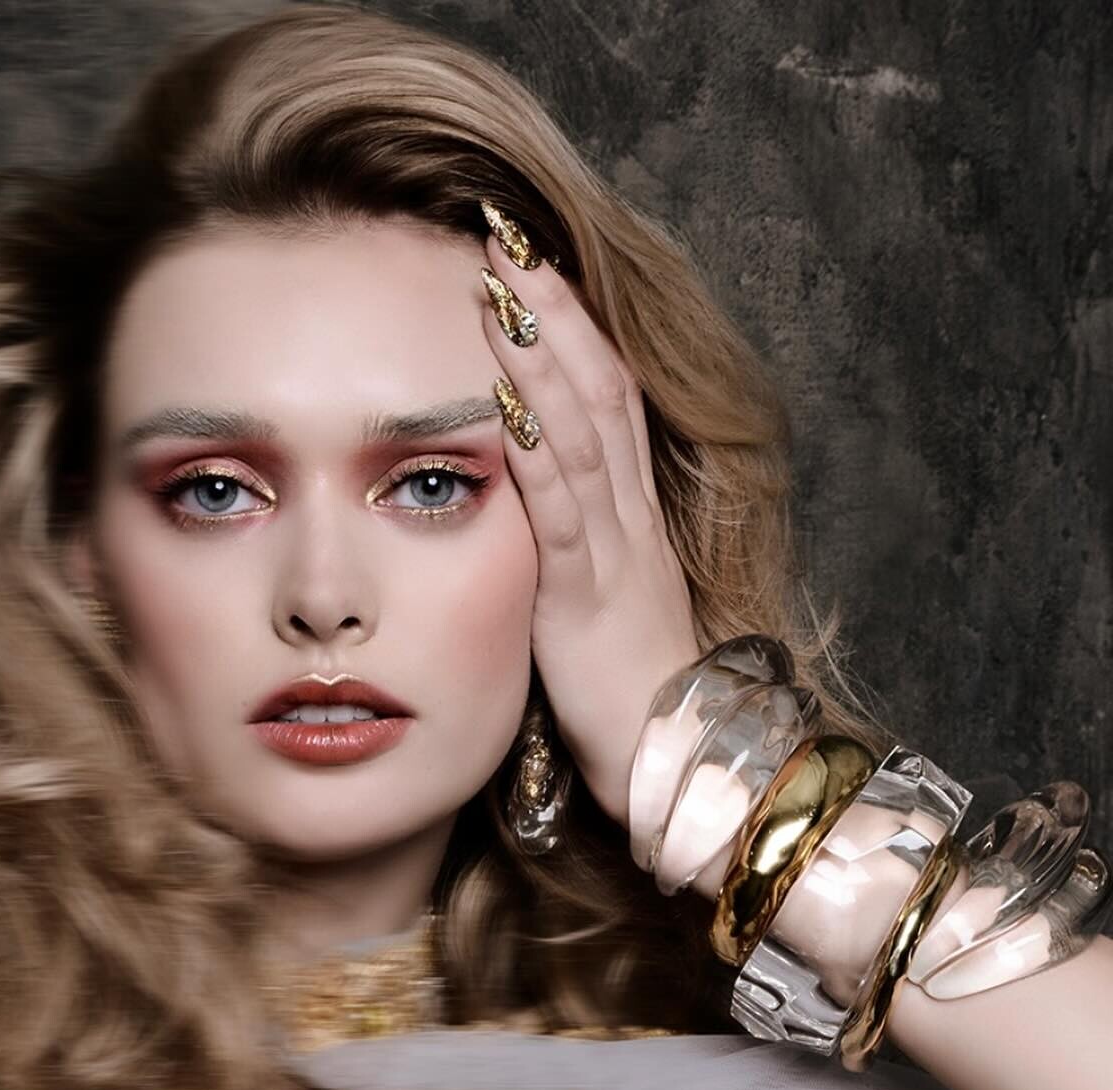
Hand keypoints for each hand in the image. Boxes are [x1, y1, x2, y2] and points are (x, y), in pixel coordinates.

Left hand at [478, 222, 699, 831]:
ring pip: (586, 432)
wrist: (676, 763)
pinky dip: (538, 449)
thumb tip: (523, 507)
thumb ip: (568, 552)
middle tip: (508, 235)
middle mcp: (628, 518)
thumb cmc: (634, 694)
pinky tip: (508, 401)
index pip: (605, 398)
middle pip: (599, 388)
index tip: (528, 265)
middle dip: (554, 309)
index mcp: (630, 517)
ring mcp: (613, 551)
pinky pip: (564, 510)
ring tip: (504, 286)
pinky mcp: (587, 596)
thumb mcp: (596, 604)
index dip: (571, 327)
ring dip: (542, 355)